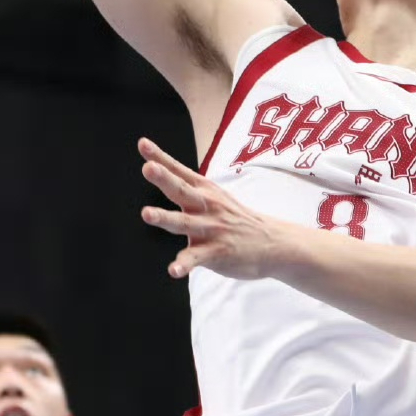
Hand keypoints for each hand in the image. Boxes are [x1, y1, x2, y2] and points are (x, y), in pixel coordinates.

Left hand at [137, 138, 291, 279]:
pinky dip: (185, 264)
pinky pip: (197, 259)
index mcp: (205, 191)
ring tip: (147, 214)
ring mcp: (211, 229)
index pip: (179, 171)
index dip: (160, 157)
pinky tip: (174, 270)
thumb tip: (158, 167)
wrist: (272, 243)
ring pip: (184, 223)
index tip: (143, 144)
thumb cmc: (235, 218)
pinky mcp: (217, 252)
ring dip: (165, 217)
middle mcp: (207, 206)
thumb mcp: (215, 196)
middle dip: (164, 179)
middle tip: (148, 168)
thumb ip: (187, 186)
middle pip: (182, 190)